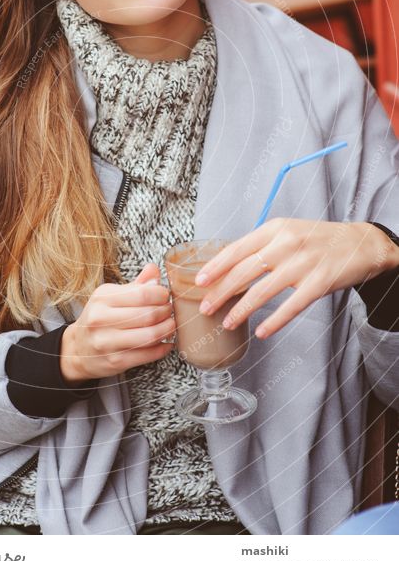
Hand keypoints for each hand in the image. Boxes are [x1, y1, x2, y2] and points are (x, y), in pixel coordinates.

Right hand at [60, 263, 175, 381]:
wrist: (78, 349)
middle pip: (148, 315)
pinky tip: (166, 343)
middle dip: (166, 312)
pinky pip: (147, 355)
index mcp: (102, 299)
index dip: (160, 294)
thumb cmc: (99, 318)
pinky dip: (163, 348)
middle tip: (171, 311)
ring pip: (150, 335)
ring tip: (171, 325)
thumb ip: (135, 285)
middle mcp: (102, 320)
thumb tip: (154, 270)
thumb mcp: (110, 296)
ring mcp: (107, 343)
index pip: (141, 294)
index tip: (165, 295)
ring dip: (167, 330)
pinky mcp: (116, 362)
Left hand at [193, 218, 398, 339]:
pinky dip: (273, 321)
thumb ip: (261, 246)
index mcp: (274, 229)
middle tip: (205, 308)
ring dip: (241, 310)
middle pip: (244, 272)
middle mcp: (285, 244)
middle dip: (221, 292)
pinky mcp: (319, 283)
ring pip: (262, 291)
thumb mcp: (286, 232)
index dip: (215, 267)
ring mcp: (303, 263)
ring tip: (227, 322)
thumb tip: (228, 266)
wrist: (361, 243)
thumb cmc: (317, 240)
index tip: (198, 282)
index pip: (236, 249)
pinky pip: (290, 306)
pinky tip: (261, 331)